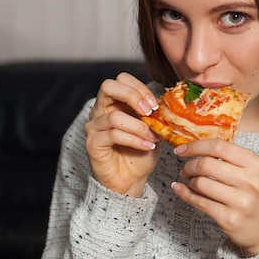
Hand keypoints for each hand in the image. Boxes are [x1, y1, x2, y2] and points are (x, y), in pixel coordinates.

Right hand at [84, 72, 159, 196]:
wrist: (132, 179)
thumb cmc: (141, 151)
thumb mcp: (153, 127)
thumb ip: (154, 113)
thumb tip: (166, 101)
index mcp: (115, 102)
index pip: (121, 79)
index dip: (139, 87)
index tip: (155, 104)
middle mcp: (100, 110)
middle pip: (108, 86)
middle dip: (133, 96)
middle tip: (149, 112)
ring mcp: (93, 126)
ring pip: (114, 116)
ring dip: (139, 127)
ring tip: (153, 137)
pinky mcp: (92, 144)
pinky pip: (112, 135)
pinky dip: (134, 140)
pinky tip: (146, 146)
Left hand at [172, 139, 258, 255]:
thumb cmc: (254, 195)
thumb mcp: (251, 171)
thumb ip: (229, 157)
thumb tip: (195, 148)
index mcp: (254, 163)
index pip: (219, 146)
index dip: (196, 146)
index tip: (182, 149)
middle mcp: (249, 181)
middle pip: (207, 164)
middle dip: (189, 165)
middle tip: (185, 169)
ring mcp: (240, 201)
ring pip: (201, 183)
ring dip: (189, 181)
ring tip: (190, 181)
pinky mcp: (229, 219)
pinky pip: (199, 202)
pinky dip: (185, 194)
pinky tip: (180, 190)